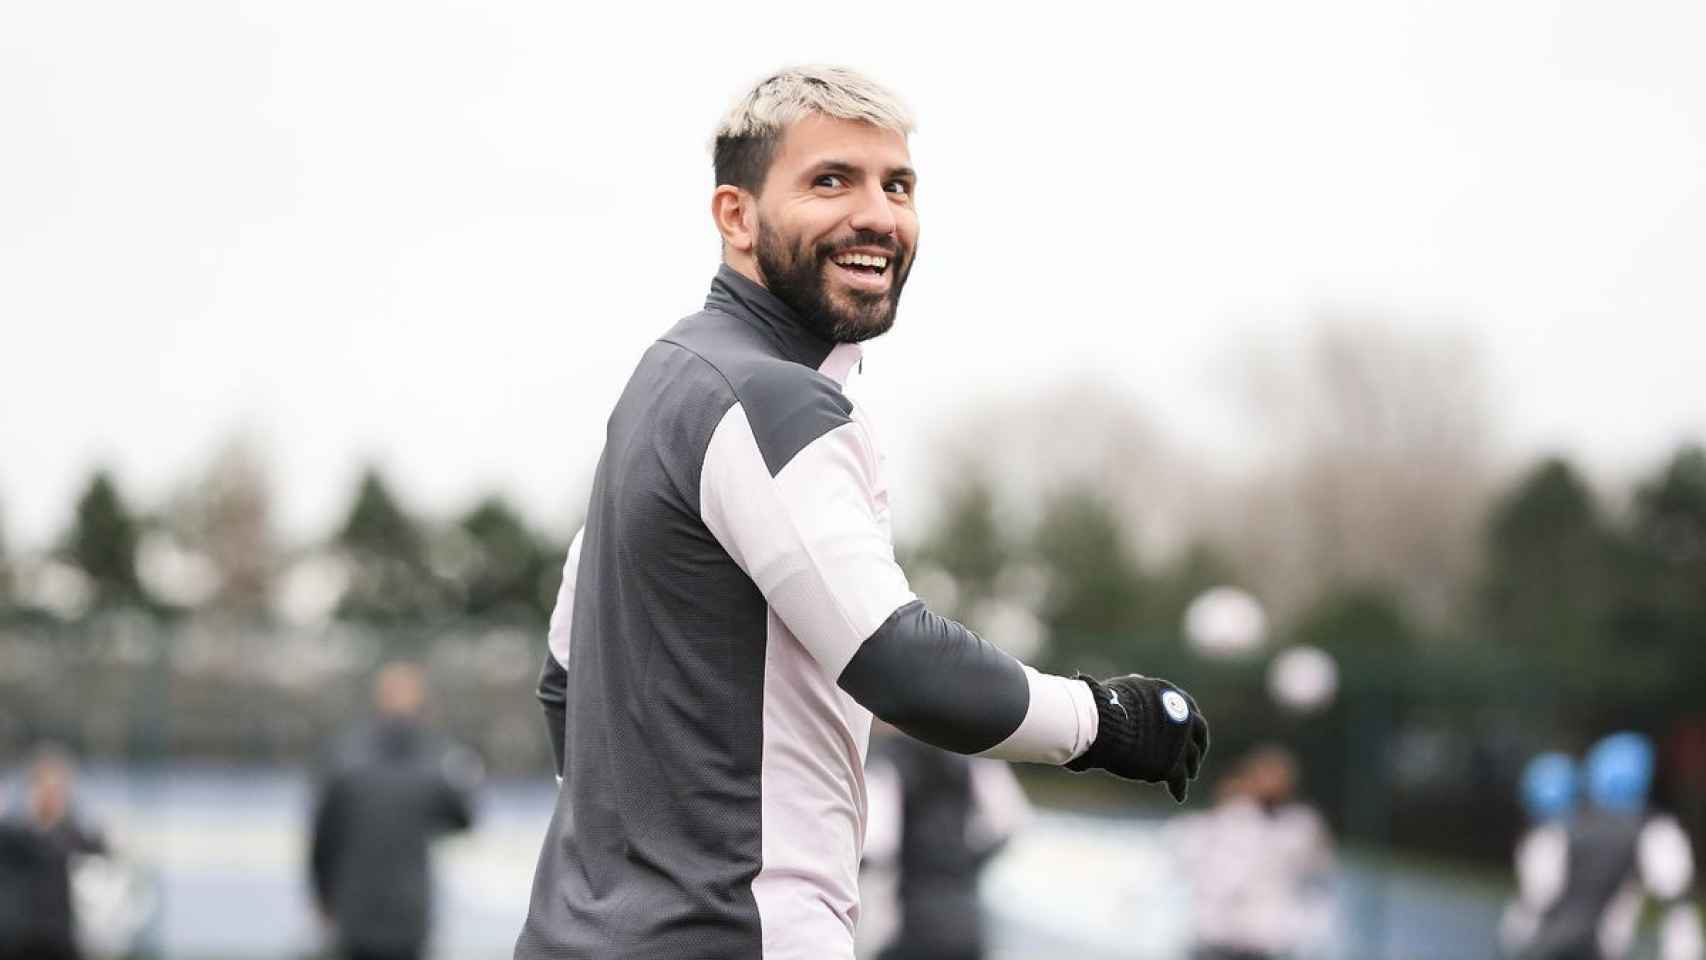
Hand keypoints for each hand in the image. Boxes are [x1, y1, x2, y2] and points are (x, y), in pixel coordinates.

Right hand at [1065, 674, 1208, 801]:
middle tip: (1195, 758)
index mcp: (1173, 697)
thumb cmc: (1104, 704)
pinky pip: (1179, 780)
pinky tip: (1178, 796)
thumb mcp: (1126, 687)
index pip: (1191, 712)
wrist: (1101, 723)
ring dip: (1190, 769)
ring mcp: (1179, 743)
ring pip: (1191, 760)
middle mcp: (1183, 718)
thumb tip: (1137, 680)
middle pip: (1199, 735)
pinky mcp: (1171, 765)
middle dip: (1198, 748)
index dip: (1192, 725)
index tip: (1192, 733)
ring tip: (1188, 777)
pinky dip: (1179, 788)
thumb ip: (1139, 689)